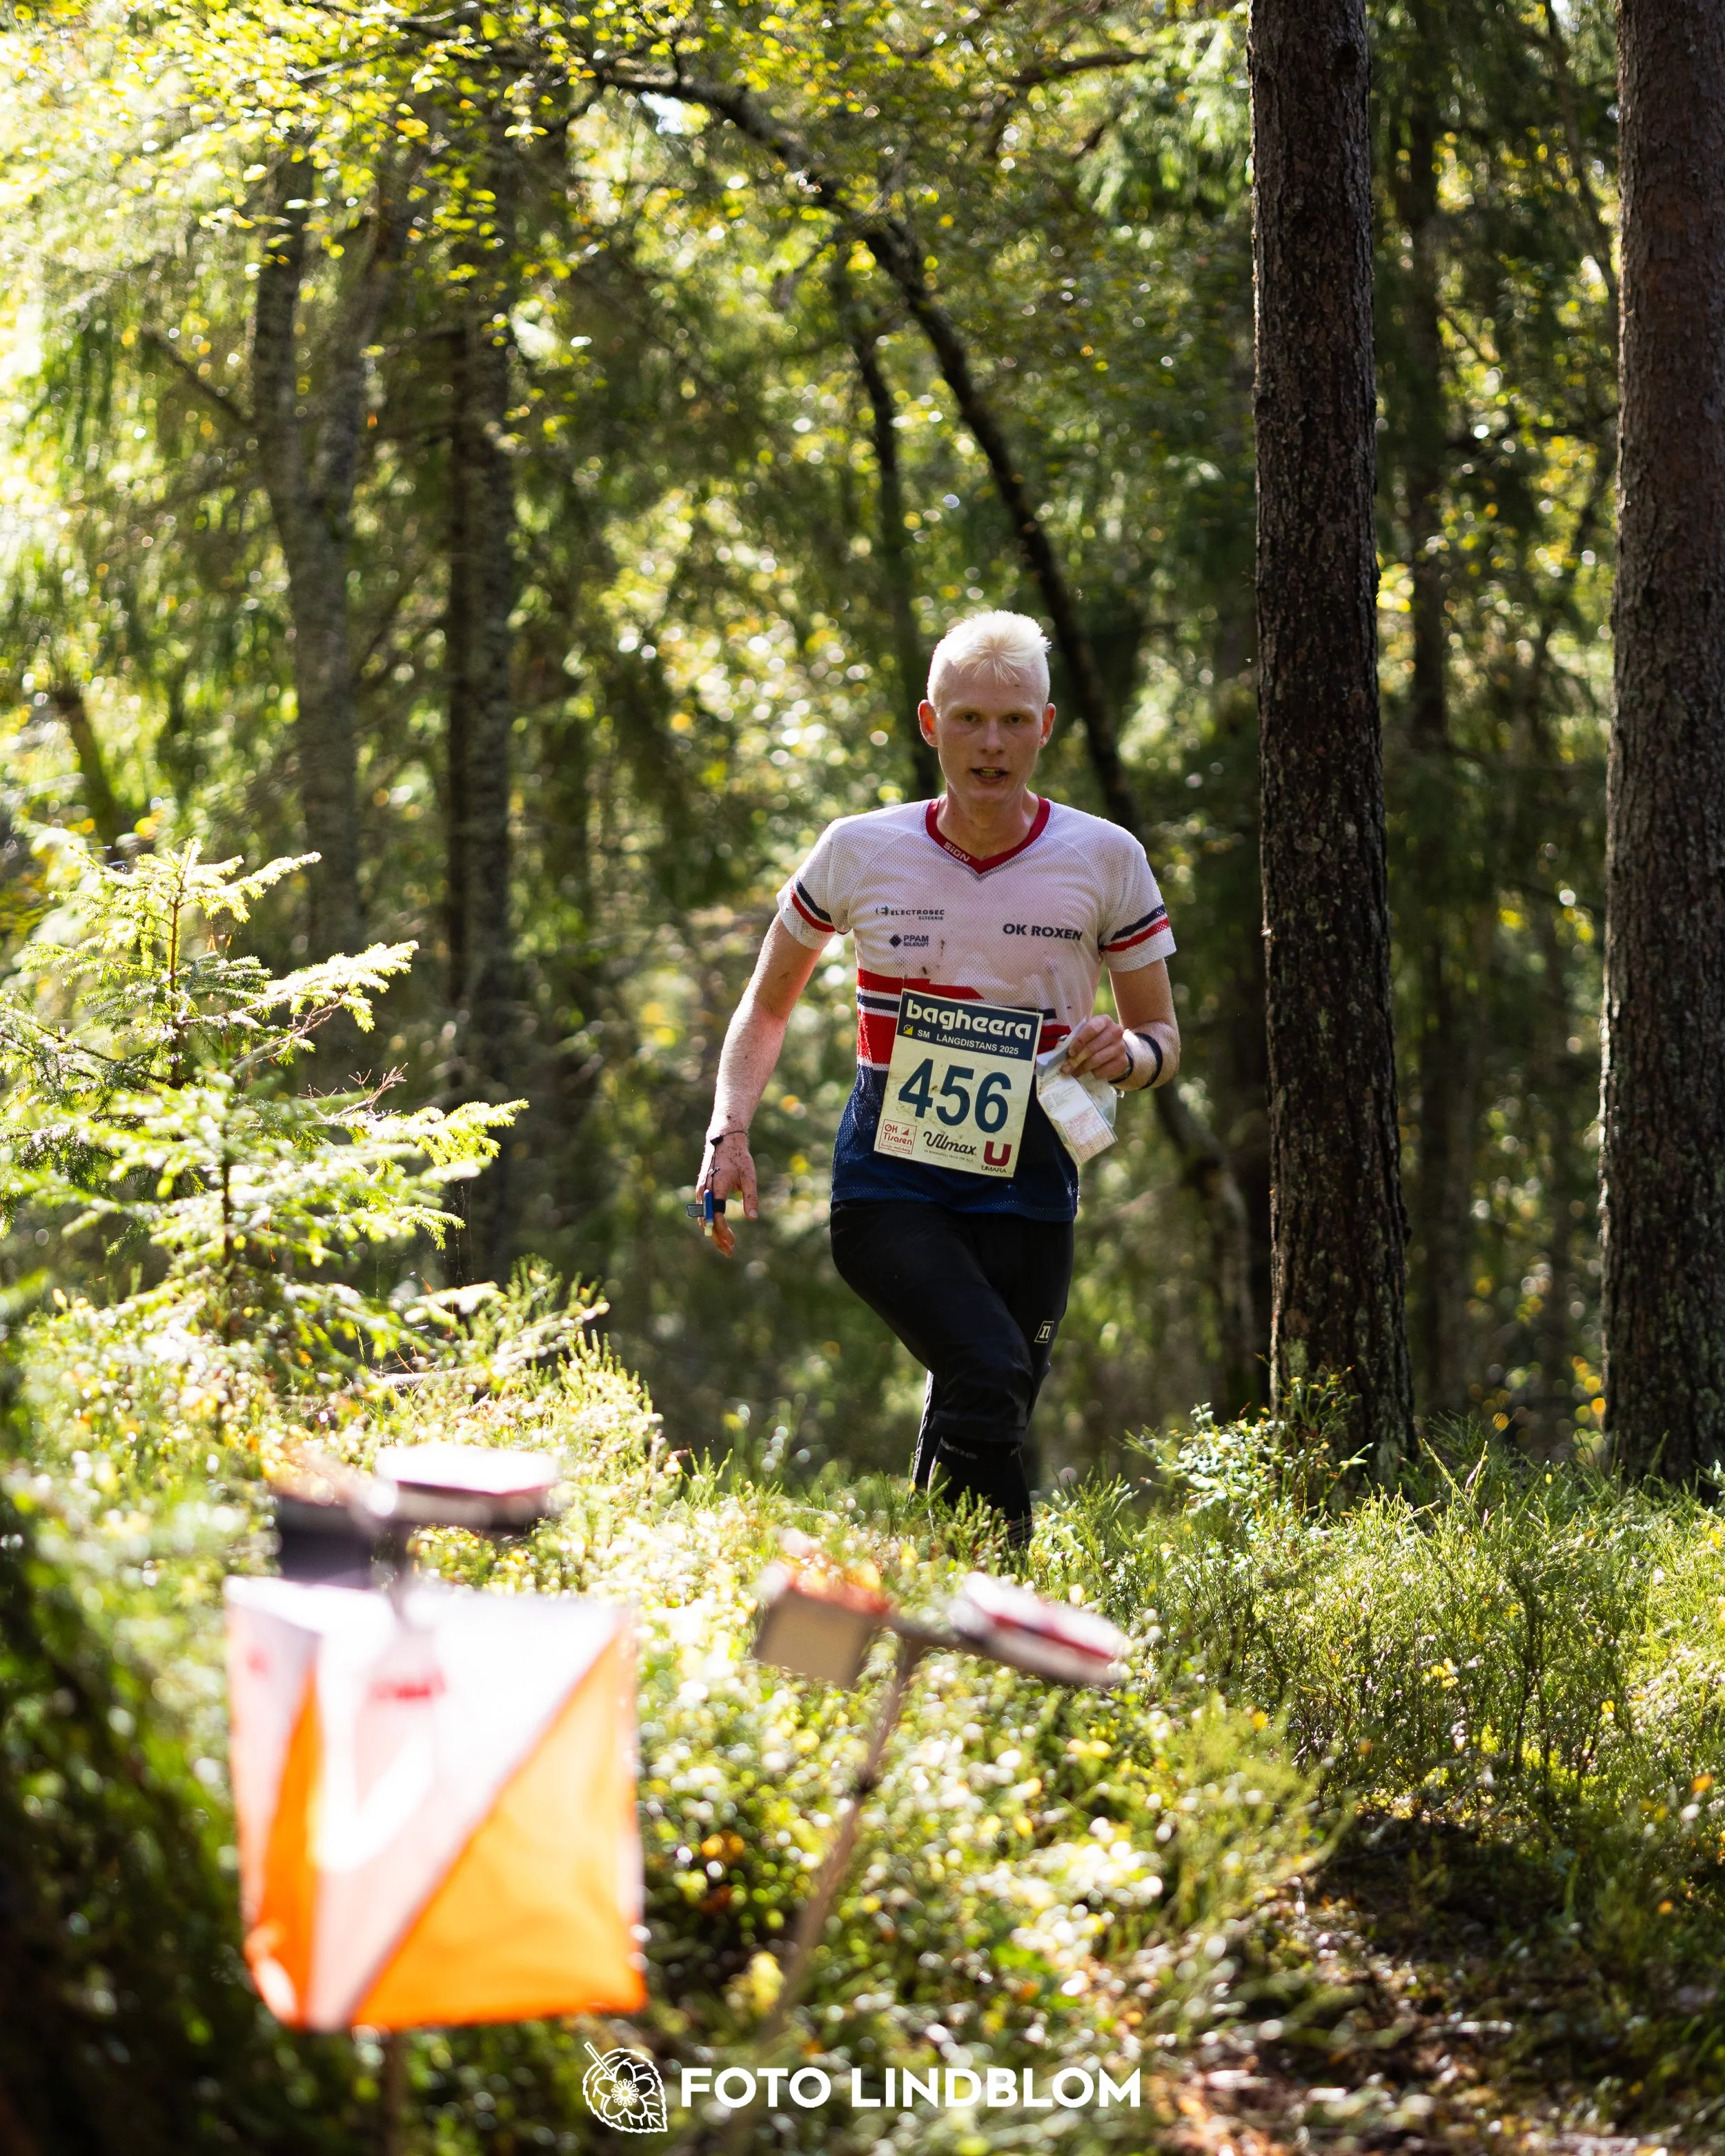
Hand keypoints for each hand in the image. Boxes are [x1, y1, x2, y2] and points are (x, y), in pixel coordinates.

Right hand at [696, 1130, 757, 1256]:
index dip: (723, 1231)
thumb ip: (750, 1198)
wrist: (724, 1141)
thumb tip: (753, 1219)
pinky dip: (710, 1223)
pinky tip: (720, 1231)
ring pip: (703, 1218)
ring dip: (713, 1233)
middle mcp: (704, 1190)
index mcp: (716, 1186)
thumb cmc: (739, 1158)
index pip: (717, 1215)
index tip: (732, 1242)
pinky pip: (703, 1212)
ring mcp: (701, 1190)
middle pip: (707, 1221)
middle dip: (717, 1238)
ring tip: (726, 1245)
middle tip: (730, 1251)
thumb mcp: (749, 1177)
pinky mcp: (701, 1190)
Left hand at [1061, 1014, 1132, 1084]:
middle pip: (1092, 1047)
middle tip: (1066, 1068)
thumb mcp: (1085, 1035)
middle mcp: (1115, 1031)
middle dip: (1076, 1059)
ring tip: (1075, 1072)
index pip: (1091, 1029)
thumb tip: (1059, 1048)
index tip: (1070, 1052)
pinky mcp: (1123, 1061)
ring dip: (1083, 1068)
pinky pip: (1104, 1070)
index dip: (1079, 1041)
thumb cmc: (1096, 1040)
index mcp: (1104, 1021)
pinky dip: (1094, 1073)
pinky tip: (1090, 1072)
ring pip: (1097, 1060)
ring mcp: (1121, 1047)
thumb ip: (1072, 1039)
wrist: (1116, 1050)